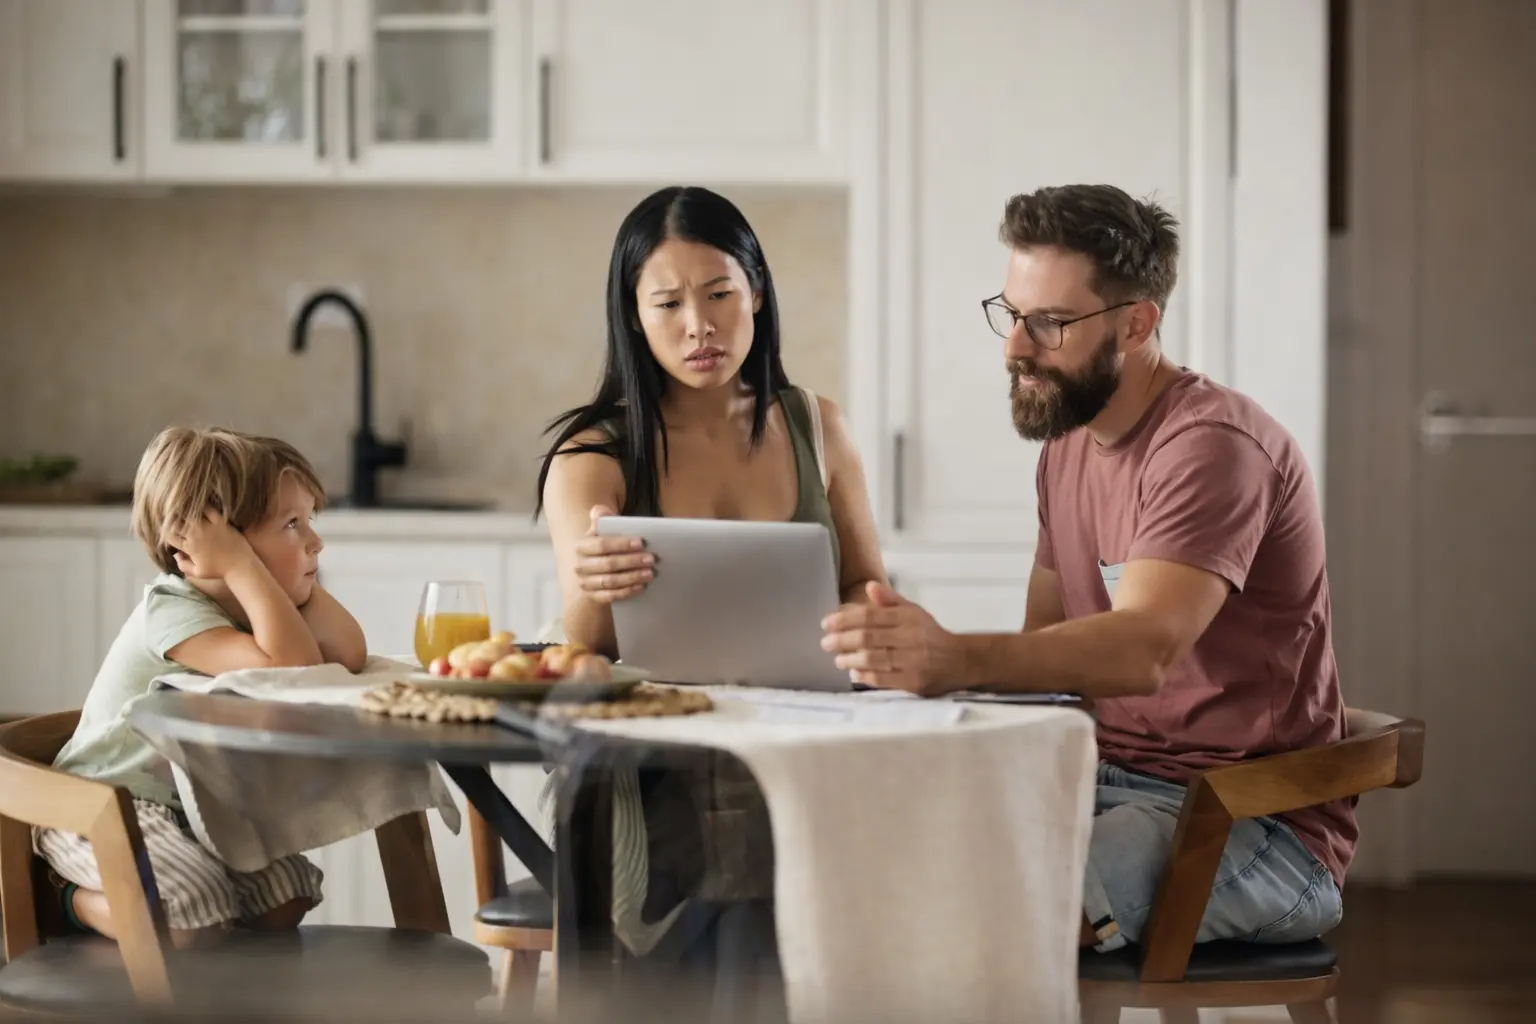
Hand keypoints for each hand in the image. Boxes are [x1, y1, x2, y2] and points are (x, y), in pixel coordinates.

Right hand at [169, 509, 256, 581]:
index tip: (170, 531)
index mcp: (189, 547)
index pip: (170, 536)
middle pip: (177, 523)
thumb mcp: (197, 573)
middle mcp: (196, 535)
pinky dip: (203, 506)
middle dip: (173, 521)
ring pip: (190, 514)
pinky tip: (200, 504)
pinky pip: (209, 509)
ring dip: (185, 512)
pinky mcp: (221, 522)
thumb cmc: (218, 570)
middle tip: (175, 518)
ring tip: (184, 509)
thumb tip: (175, 554)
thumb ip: (183, 565)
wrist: (240, 565)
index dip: (167, 533)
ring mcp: (208, 527)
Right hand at [572, 504, 654, 603]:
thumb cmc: (603, 547)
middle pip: (608, 564)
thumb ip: (601, 519)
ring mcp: (585, 583)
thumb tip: (600, 511)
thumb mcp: (601, 532)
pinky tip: (641, 586)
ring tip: (650, 573)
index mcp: (582, 546)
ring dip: (632, 577)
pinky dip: (626, 591)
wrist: (593, 570)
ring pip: (610, 581)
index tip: (641, 542)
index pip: (602, 544)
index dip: (621, 544)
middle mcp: (580, 566)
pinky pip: (610, 596)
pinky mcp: (593, 596)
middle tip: (651, 559)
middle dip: (631, 561)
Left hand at [820, 581, 957, 695]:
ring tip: (837, 659)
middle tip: (825, 642)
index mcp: (909, 617)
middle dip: (842, 640)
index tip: (826, 623)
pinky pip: (883, 679)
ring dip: (850, 659)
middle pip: (868, 638)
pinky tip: (854, 673)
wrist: (960, 660)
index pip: (870, 616)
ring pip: (873, 659)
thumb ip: (890, 600)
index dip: (845, 619)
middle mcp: (911, 638)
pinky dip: (865, 676)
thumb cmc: (930, 635)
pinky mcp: (914, 682)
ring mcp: (913, 661)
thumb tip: (869, 586)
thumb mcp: (914, 612)